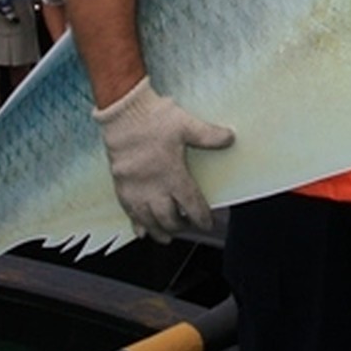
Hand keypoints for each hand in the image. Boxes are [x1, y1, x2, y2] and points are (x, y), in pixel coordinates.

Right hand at [92, 77, 234, 242]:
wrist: (124, 113)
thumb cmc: (154, 119)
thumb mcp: (187, 125)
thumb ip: (209, 135)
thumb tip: (230, 138)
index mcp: (172, 174)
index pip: (190, 204)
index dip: (200, 217)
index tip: (207, 224)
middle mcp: (153, 187)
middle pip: (168, 218)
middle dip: (180, 226)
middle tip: (188, 227)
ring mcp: (134, 188)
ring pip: (147, 219)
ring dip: (158, 231)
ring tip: (166, 238)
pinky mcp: (120, 184)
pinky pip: (128, 212)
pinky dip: (136, 224)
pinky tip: (140, 232)